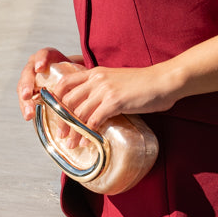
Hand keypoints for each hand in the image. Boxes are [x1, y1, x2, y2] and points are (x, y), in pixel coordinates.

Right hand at [16, 47, 80, 120]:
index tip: (40, 68)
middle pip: (28, 73)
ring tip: (30, 113)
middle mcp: (36, 67)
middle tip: (28, 95)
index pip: (43, 54)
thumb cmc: (78, 76)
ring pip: (23, 89)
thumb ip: (85, 72)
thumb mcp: (81, 71)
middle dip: (27, 85)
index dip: (40, 59)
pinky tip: (29, 116)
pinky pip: (25, 101)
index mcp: (48, 58)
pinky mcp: (29, 95)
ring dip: (25, 101)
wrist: (72, 85)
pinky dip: (26, 108)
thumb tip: (99, 80)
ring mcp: (30, 81)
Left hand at [47, 62, 180, 130]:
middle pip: (68, 101)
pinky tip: (88, 142)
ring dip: (73, 131)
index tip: (53, 113)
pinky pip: (94, 121)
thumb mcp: (117, 79)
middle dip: (62, 120)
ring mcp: (104, 91)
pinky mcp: (114, 102)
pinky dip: (88, 134)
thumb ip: (103, 88)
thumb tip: (93, 105)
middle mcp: (96, 80)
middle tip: (61, 133)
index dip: (55, 98)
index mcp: (95, 73)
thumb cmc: (144, 83)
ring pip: (79, 114)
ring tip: (71, 144)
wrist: (163, 80)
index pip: (65, 82)